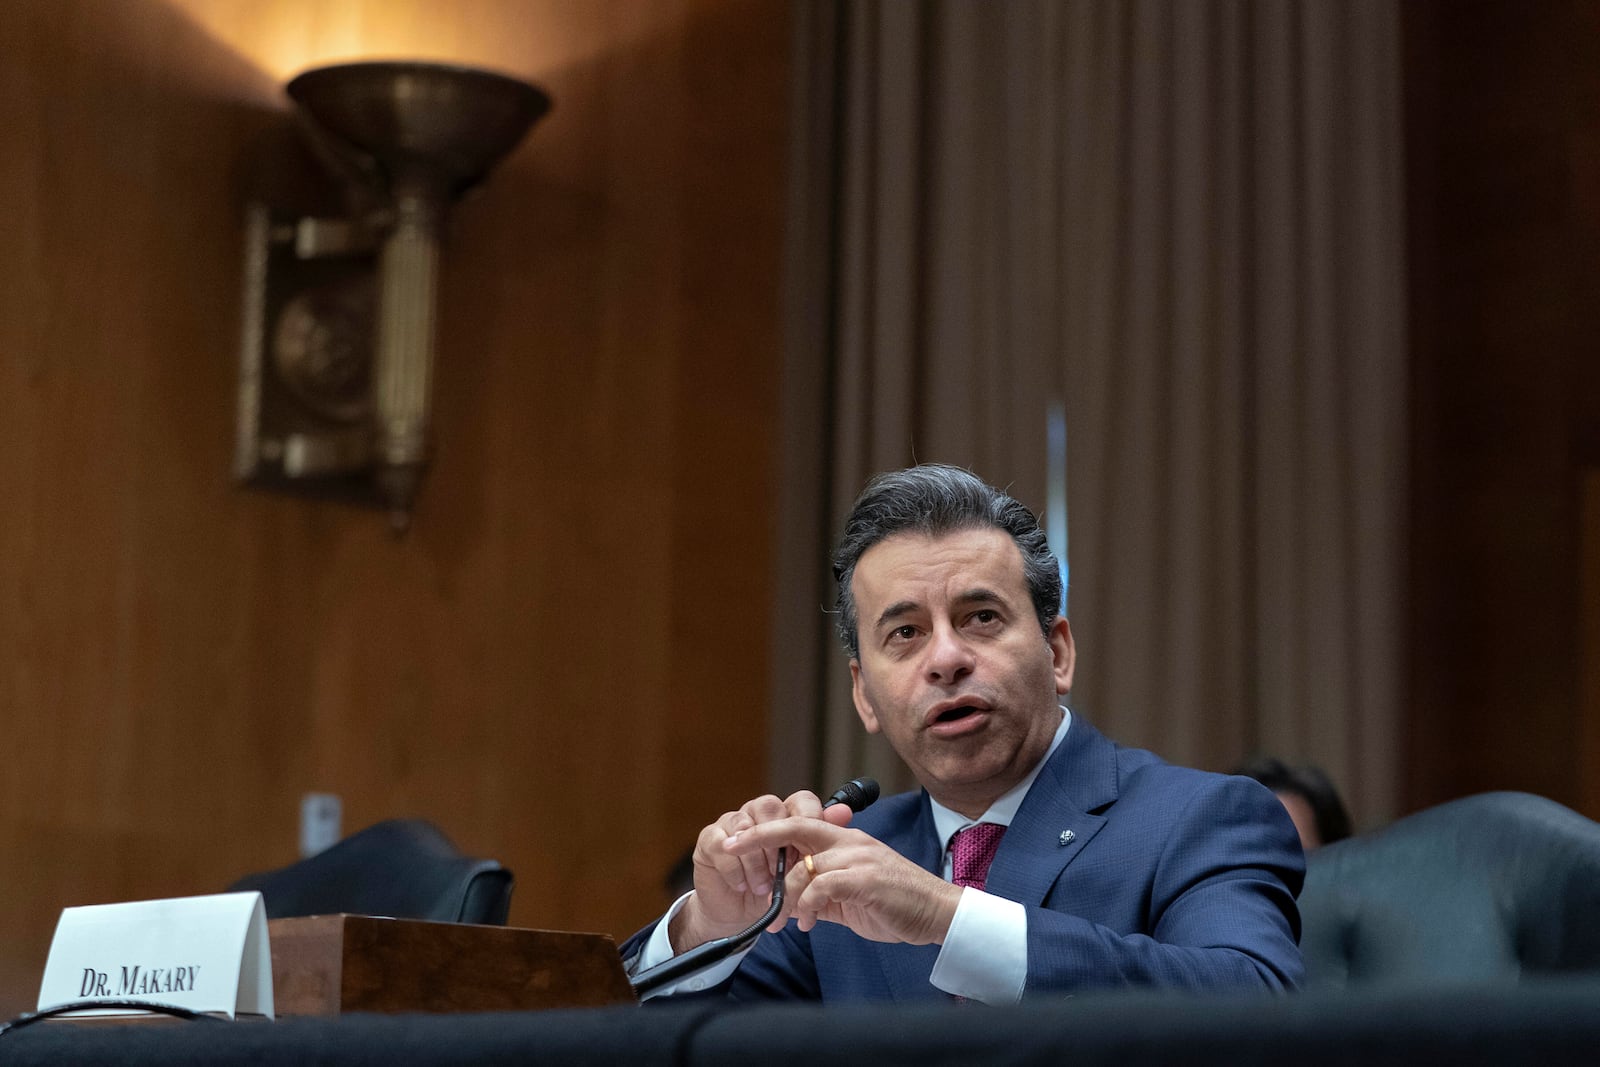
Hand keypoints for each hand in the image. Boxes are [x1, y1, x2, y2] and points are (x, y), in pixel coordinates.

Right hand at [669, 791, 853, 952]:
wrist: (739, 913)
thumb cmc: (773, 889)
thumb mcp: (800, 871)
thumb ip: (820, 841)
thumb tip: (845, 812)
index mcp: (784, 816)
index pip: (800, 800)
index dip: (808, 818)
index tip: (812, 848)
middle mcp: (758, 813)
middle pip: (769, 806)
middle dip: (778, 842)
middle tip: (782, 871)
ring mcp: (732, 823)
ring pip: (744, 826)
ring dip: (756, 861)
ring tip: (763, 888)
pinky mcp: (709, 839)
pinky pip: (720, 844)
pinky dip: (734, 869)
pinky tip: (742, 886)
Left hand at [723, 817, 963, 945]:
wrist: (937, 914)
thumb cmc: (895, 904)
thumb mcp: (850, 896)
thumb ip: (821, 892)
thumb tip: (789, 902)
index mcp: (846, 839)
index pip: (799, 822)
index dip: (766, 830)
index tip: (736, 840)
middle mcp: (850, 841)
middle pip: (795, 826)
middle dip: (758, 837)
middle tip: (729, 850)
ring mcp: (859, 857)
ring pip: (804, 866)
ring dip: (784, 896)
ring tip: (780, 922)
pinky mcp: (865, 879)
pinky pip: (822, 887)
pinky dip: (806, 906)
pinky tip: (805, 924)